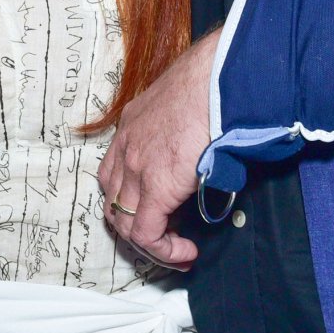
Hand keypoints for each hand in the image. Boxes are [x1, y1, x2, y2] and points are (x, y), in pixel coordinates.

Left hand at [99, 32, 217, 267]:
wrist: (220, 79)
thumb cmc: (214, 82)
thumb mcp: (184, 104)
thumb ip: (184, 130)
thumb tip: (205, 152)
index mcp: (132, 125)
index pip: (113, 172)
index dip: (131, 200)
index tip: (159, 212)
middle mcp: (127, 146)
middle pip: (113, 201)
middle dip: (135, 226)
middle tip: (165, 238)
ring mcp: (136, 167)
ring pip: (125, 222)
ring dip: (151, 242)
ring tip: (178, 250)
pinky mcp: (156, 187)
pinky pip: (147, 233)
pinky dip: (165, 250)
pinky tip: (186, 253)